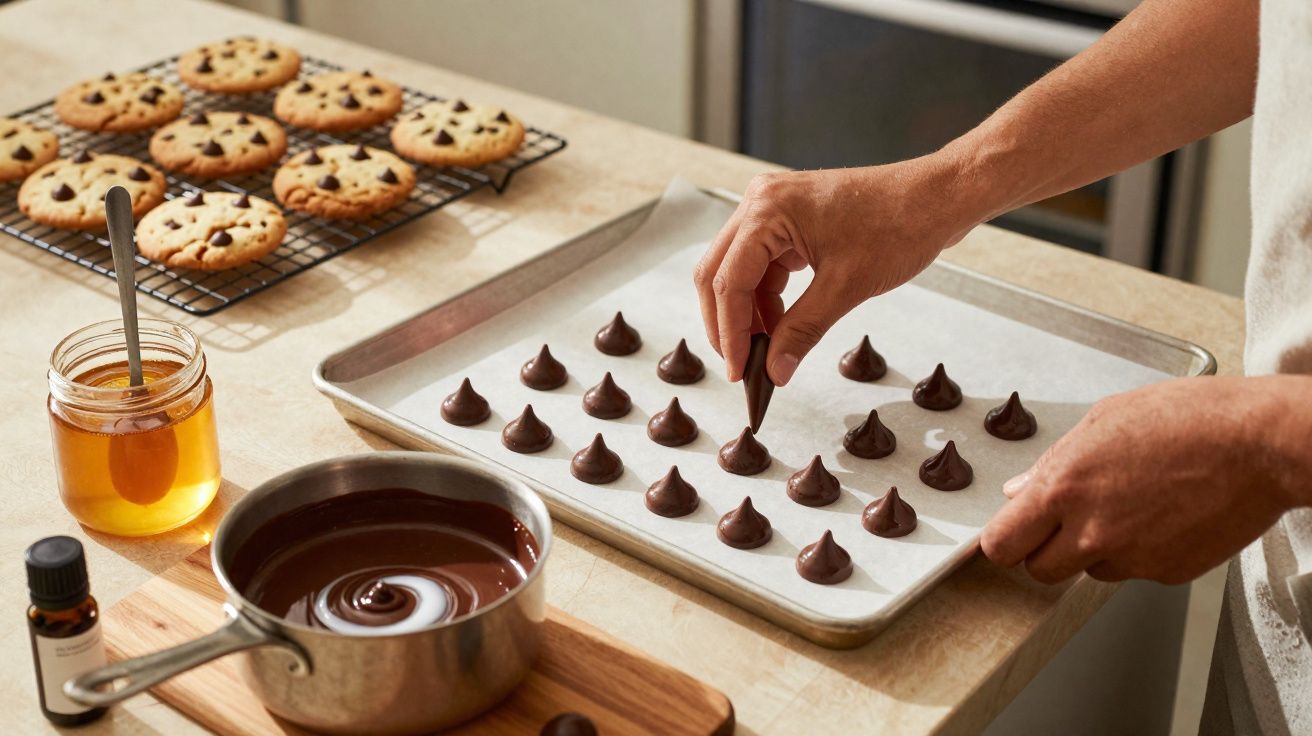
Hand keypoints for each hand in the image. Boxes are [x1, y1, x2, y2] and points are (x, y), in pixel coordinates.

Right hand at [694, 158, 977, 384]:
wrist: (936, 197)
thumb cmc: (900, 225)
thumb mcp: (846, 288)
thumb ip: (802, 331)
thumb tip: (775, 371)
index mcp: (768, 211)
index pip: (728, 281)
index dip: (729, 332)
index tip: (740, 371)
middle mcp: (761, 202)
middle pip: (718, 272)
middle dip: (727, 323)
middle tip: (743, 366)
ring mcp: (773, 208)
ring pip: (737, 270)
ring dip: (747, 312)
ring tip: (766, 351)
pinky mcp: (788, 219)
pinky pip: (762, 264)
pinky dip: (766, 298)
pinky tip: (780, 326)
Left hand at [980, 376, 1307, 584]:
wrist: (1258, 443)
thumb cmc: (1187, 418)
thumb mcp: (1103, 421)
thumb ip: (1053, 462)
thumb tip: (1019, 491)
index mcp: (1064, 487)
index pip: (1001, 544)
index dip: (1003, 541)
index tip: (1009, 533)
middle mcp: (1091, 531)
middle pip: (1038, 569)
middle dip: (1045, 549)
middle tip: (1065, 521)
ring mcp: (1130, 557)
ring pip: (1088, 570)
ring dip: (1094, 550)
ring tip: (1128, 505)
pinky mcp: (1165, 572)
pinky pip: (1133, 570)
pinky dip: (1138, 551)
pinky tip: (1160, 514)